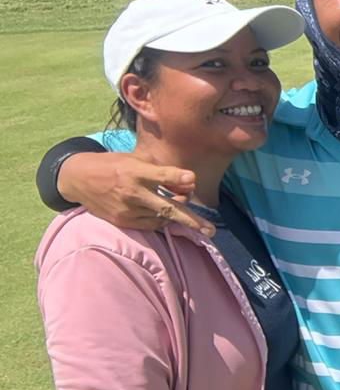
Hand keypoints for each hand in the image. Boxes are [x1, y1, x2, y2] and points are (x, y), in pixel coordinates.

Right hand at [57, 153, 215, 235]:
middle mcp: (132, 193)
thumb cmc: (114, 164)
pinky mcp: (121, 221)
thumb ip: (162, 170)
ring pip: (162, 218)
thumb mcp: (136, 159)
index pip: (162, 176)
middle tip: (211, 231)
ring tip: (186, 212)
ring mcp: (127, 210)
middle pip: (167, 208)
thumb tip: (189, 184)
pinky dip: (162, 221)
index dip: (178, 178)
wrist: (78, 178)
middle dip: (191, 220)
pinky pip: (150, 225)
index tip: (192, 180)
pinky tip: (166, 215)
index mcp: (135, 172)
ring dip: (177, 216)